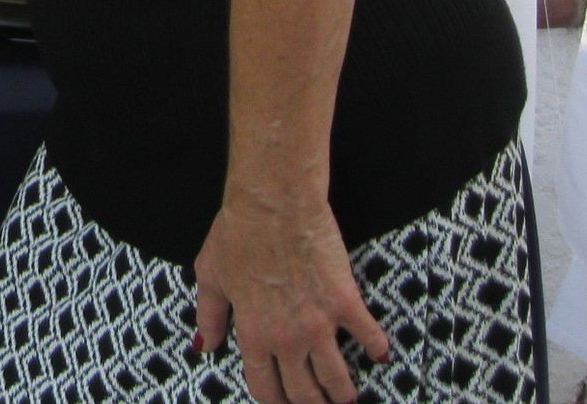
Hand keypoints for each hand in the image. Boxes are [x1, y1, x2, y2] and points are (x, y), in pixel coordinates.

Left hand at [192, 190, 389, 403]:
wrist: (273, 203)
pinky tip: (381, 355)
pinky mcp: (345, 302)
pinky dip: (377, 348)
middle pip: (303, 393)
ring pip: (336, 378)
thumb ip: (209, 316)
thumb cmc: (237, 233)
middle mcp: (286, 339)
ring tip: (347, 397)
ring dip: (342, 393)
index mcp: (252, 335)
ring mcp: (319, 324)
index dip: (274, 402)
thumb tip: (205, 346)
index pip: (265, 388)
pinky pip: (368, 336)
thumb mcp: (210, 275)